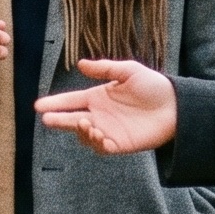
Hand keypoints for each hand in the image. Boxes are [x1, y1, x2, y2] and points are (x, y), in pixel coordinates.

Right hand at [36, 58, 178, 153]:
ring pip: (84, 136)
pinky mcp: (120, 144)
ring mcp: (108, 130)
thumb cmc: (153, 86)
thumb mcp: (129, 71)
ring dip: (81, 131)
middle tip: (47, 119)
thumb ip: (105, 69)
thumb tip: (80, 65)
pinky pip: (102, 148)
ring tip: (86, 123)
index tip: (39, 105)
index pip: (71, 101)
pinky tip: (100, 134)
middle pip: (72, 120)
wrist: (175, 105)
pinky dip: (97, 143)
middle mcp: (99, 115)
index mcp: (98, 97)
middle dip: (58, 120)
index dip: (55, 103)